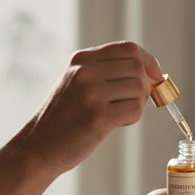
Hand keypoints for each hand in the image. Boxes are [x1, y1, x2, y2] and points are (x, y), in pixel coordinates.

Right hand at [17, 41, 163, 176]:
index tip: (155, 75)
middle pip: (137, 68)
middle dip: (146, 86)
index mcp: (81, 60)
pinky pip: (134, 109)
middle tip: (136, 101)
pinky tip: (117, 123)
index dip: (148, 61)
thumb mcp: (77, 83)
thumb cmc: (63, 118)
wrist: (38, 146)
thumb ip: (108, 73)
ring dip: (138, 103)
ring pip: (139, 89)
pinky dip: (132, 117)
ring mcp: (91, 93)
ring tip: (120, 114)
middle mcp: (85, 71)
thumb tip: (152, 74)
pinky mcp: (98, 116)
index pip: (128, 48)